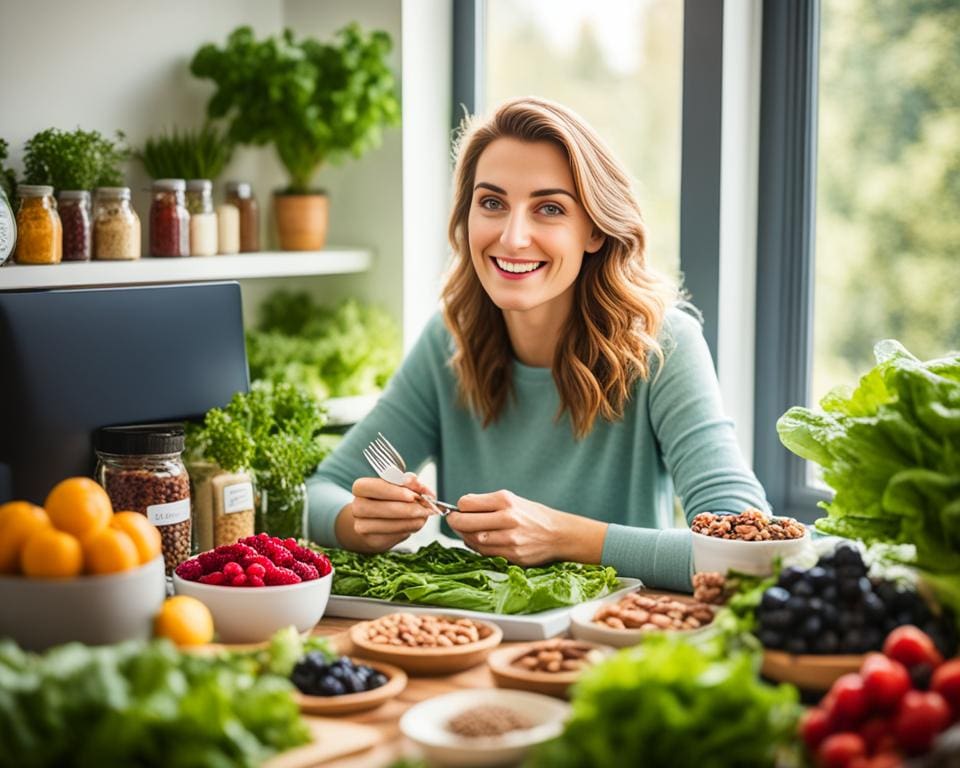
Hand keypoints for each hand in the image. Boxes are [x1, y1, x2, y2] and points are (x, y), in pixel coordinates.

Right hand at [335, 473, 433, 552]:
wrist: (378, 521)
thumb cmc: (391, 498)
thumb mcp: (402, 486)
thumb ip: (409, 481)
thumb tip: (414, 480)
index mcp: (361, 487)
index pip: (372, 487)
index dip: (393, 491)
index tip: (413, 494)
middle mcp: (357, 506)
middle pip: (379, 508)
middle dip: (405, 508)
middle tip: (423, 508)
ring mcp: (362, 525)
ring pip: (386, 524)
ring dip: (409, 520)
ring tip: (423, 515)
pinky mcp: (372, 540)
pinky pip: (392, 536)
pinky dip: (407, 528)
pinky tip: (415, 523)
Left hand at [446, 490, 606, 565]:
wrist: (559, 534)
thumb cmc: (533, 516)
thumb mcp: (513, 500)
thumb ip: (488, 503)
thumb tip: (462, 507)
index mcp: (506, 501)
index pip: (467, 503)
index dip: (459, 507)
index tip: (459, 509)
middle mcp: (507, 518)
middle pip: (465, 522)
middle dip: (455, 522)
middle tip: (454, 521)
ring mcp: (510, 539)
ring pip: (473, 540)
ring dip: (465, 536)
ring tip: (467, 532)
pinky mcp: (512, 555)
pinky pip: (485, 553)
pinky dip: (478, 547)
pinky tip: (480, 542)